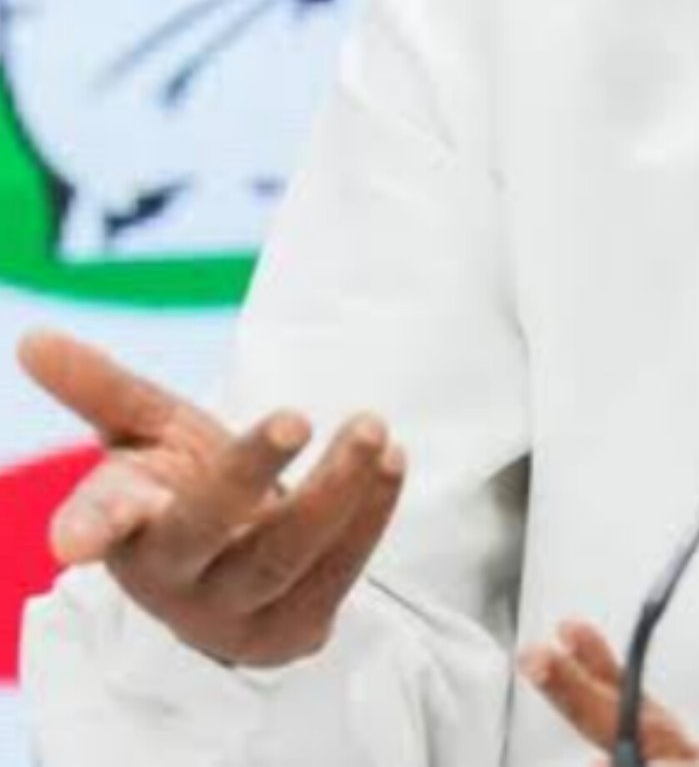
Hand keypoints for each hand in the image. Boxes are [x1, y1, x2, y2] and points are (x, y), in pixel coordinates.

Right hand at [15, 328, 404, 667]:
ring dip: (336, 491)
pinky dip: (370, 515)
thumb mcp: (144, 435)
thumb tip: (33, 338)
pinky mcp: (294, 628)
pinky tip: (393, 461)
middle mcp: (174, 577)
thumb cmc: (178, 489)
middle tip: (294, 414)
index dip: (93, 526)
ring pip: (285, 556)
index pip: (102, 525)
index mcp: (126, 527)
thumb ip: (102, 389)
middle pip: (206, 530)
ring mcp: (234, 611)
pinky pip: (339, 574)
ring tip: (372, 427)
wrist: (233, 569)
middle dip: (249, 472)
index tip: (75, 539)